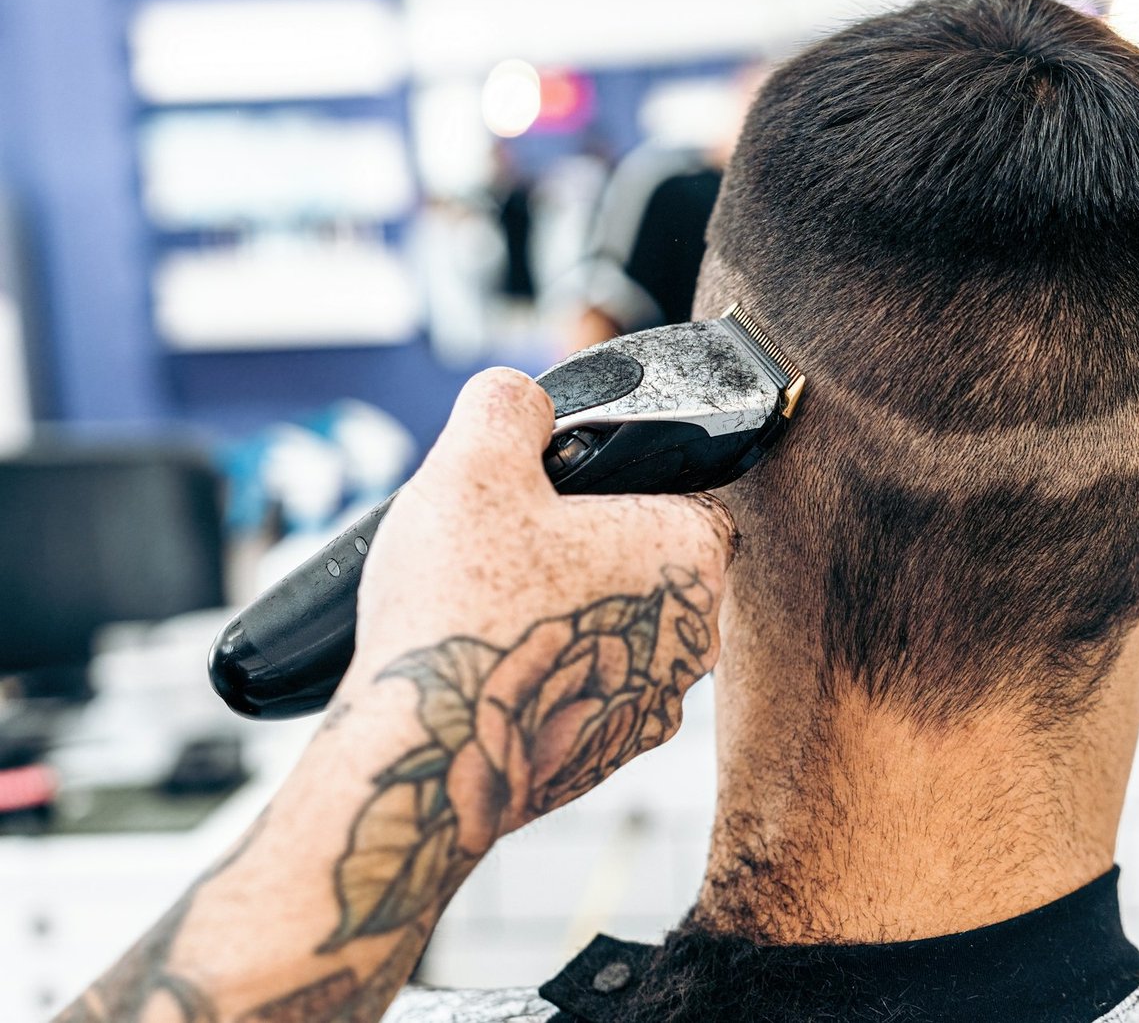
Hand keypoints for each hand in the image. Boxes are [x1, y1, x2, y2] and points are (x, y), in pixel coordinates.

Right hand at [346, 367, 733, 856]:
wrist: (424, 759)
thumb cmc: (460, 609)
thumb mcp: (474, 464)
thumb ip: (509, 404)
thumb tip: (521, 398)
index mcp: (691, 555)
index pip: (681, 489)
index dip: (612, 481)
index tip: (551, 491)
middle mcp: (695, 638)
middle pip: (642, 561)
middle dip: (579, 549)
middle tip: (503, 548)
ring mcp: (653, 706)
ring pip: (611, 629)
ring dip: (559, 613)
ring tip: (483, 608)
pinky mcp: (606, 757)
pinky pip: (579, 693)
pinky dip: (538, 676)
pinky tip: (484, 666)